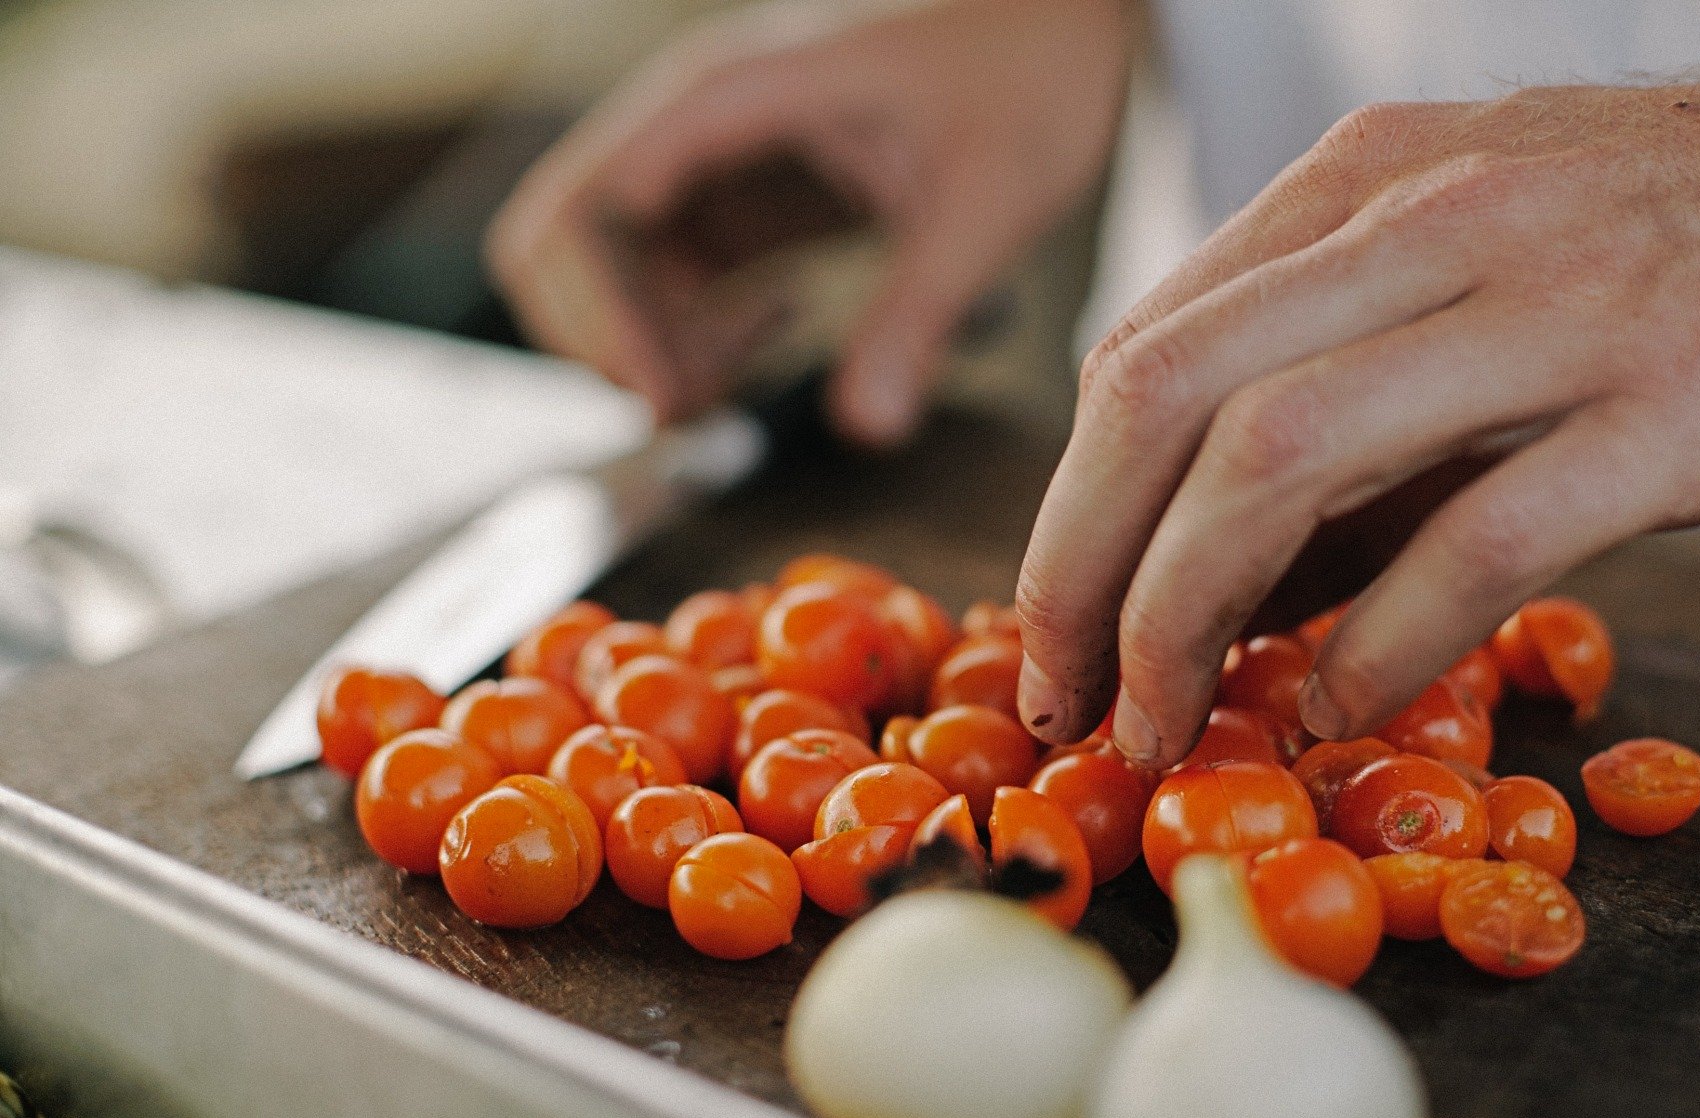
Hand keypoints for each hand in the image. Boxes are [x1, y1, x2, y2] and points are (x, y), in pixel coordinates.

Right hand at [487, 0, 1134, 443]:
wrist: (1064, 22)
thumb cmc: (1033, 67)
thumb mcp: (988, 198)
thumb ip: (921, 311)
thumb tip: (869, 425)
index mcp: (730, 97)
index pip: (593, 207)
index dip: (603, 314)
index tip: (668, 397)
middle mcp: (696, 123)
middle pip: (564, 241)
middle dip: (606, 340)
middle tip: (696, 406)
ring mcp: (713, 161)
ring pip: (609, 271)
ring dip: (648, 346)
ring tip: (744, 379)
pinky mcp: (744, 199)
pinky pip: (667, 280)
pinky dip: (690, 334)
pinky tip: (769, 342)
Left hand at [1014, 0, 1699, 765]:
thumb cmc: (1692, 230)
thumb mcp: (1482, 251)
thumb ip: (1348, 381)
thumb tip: (1228, 572)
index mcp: (1366, 185)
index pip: (1146, 350)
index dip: (1068, 507)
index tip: (1051, 628)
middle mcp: (1432, 222)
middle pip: (1167, 397)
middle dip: (1080, 571)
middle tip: (1063, 700)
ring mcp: (1550, 308)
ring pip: (1281, 457)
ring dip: (1186, 614)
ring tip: (1163, 723)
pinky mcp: (1670, 408)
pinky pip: (1478, 540)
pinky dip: (1381, 644)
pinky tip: (1341, 707)